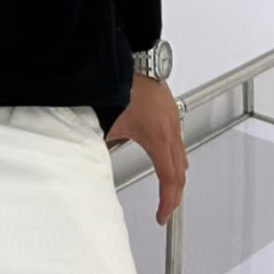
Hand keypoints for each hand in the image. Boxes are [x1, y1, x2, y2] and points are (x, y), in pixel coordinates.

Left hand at [104, 75, 189, 226]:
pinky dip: (174, 158)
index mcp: (158, 136)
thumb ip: (102, 146)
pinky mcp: (171, 111)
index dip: (167, 202)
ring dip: (176, 176)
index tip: (161, 216)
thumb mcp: (109, 122)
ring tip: (167, 192)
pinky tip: (166, 161)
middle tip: (165, 210)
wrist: (134, 58)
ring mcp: (174, 120)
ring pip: (182, 157)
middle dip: (174, 195)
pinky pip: (178, 142)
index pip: (169, 179)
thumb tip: (91, 163)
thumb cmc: (124, 84)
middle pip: (180, 172)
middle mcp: (171, 130)